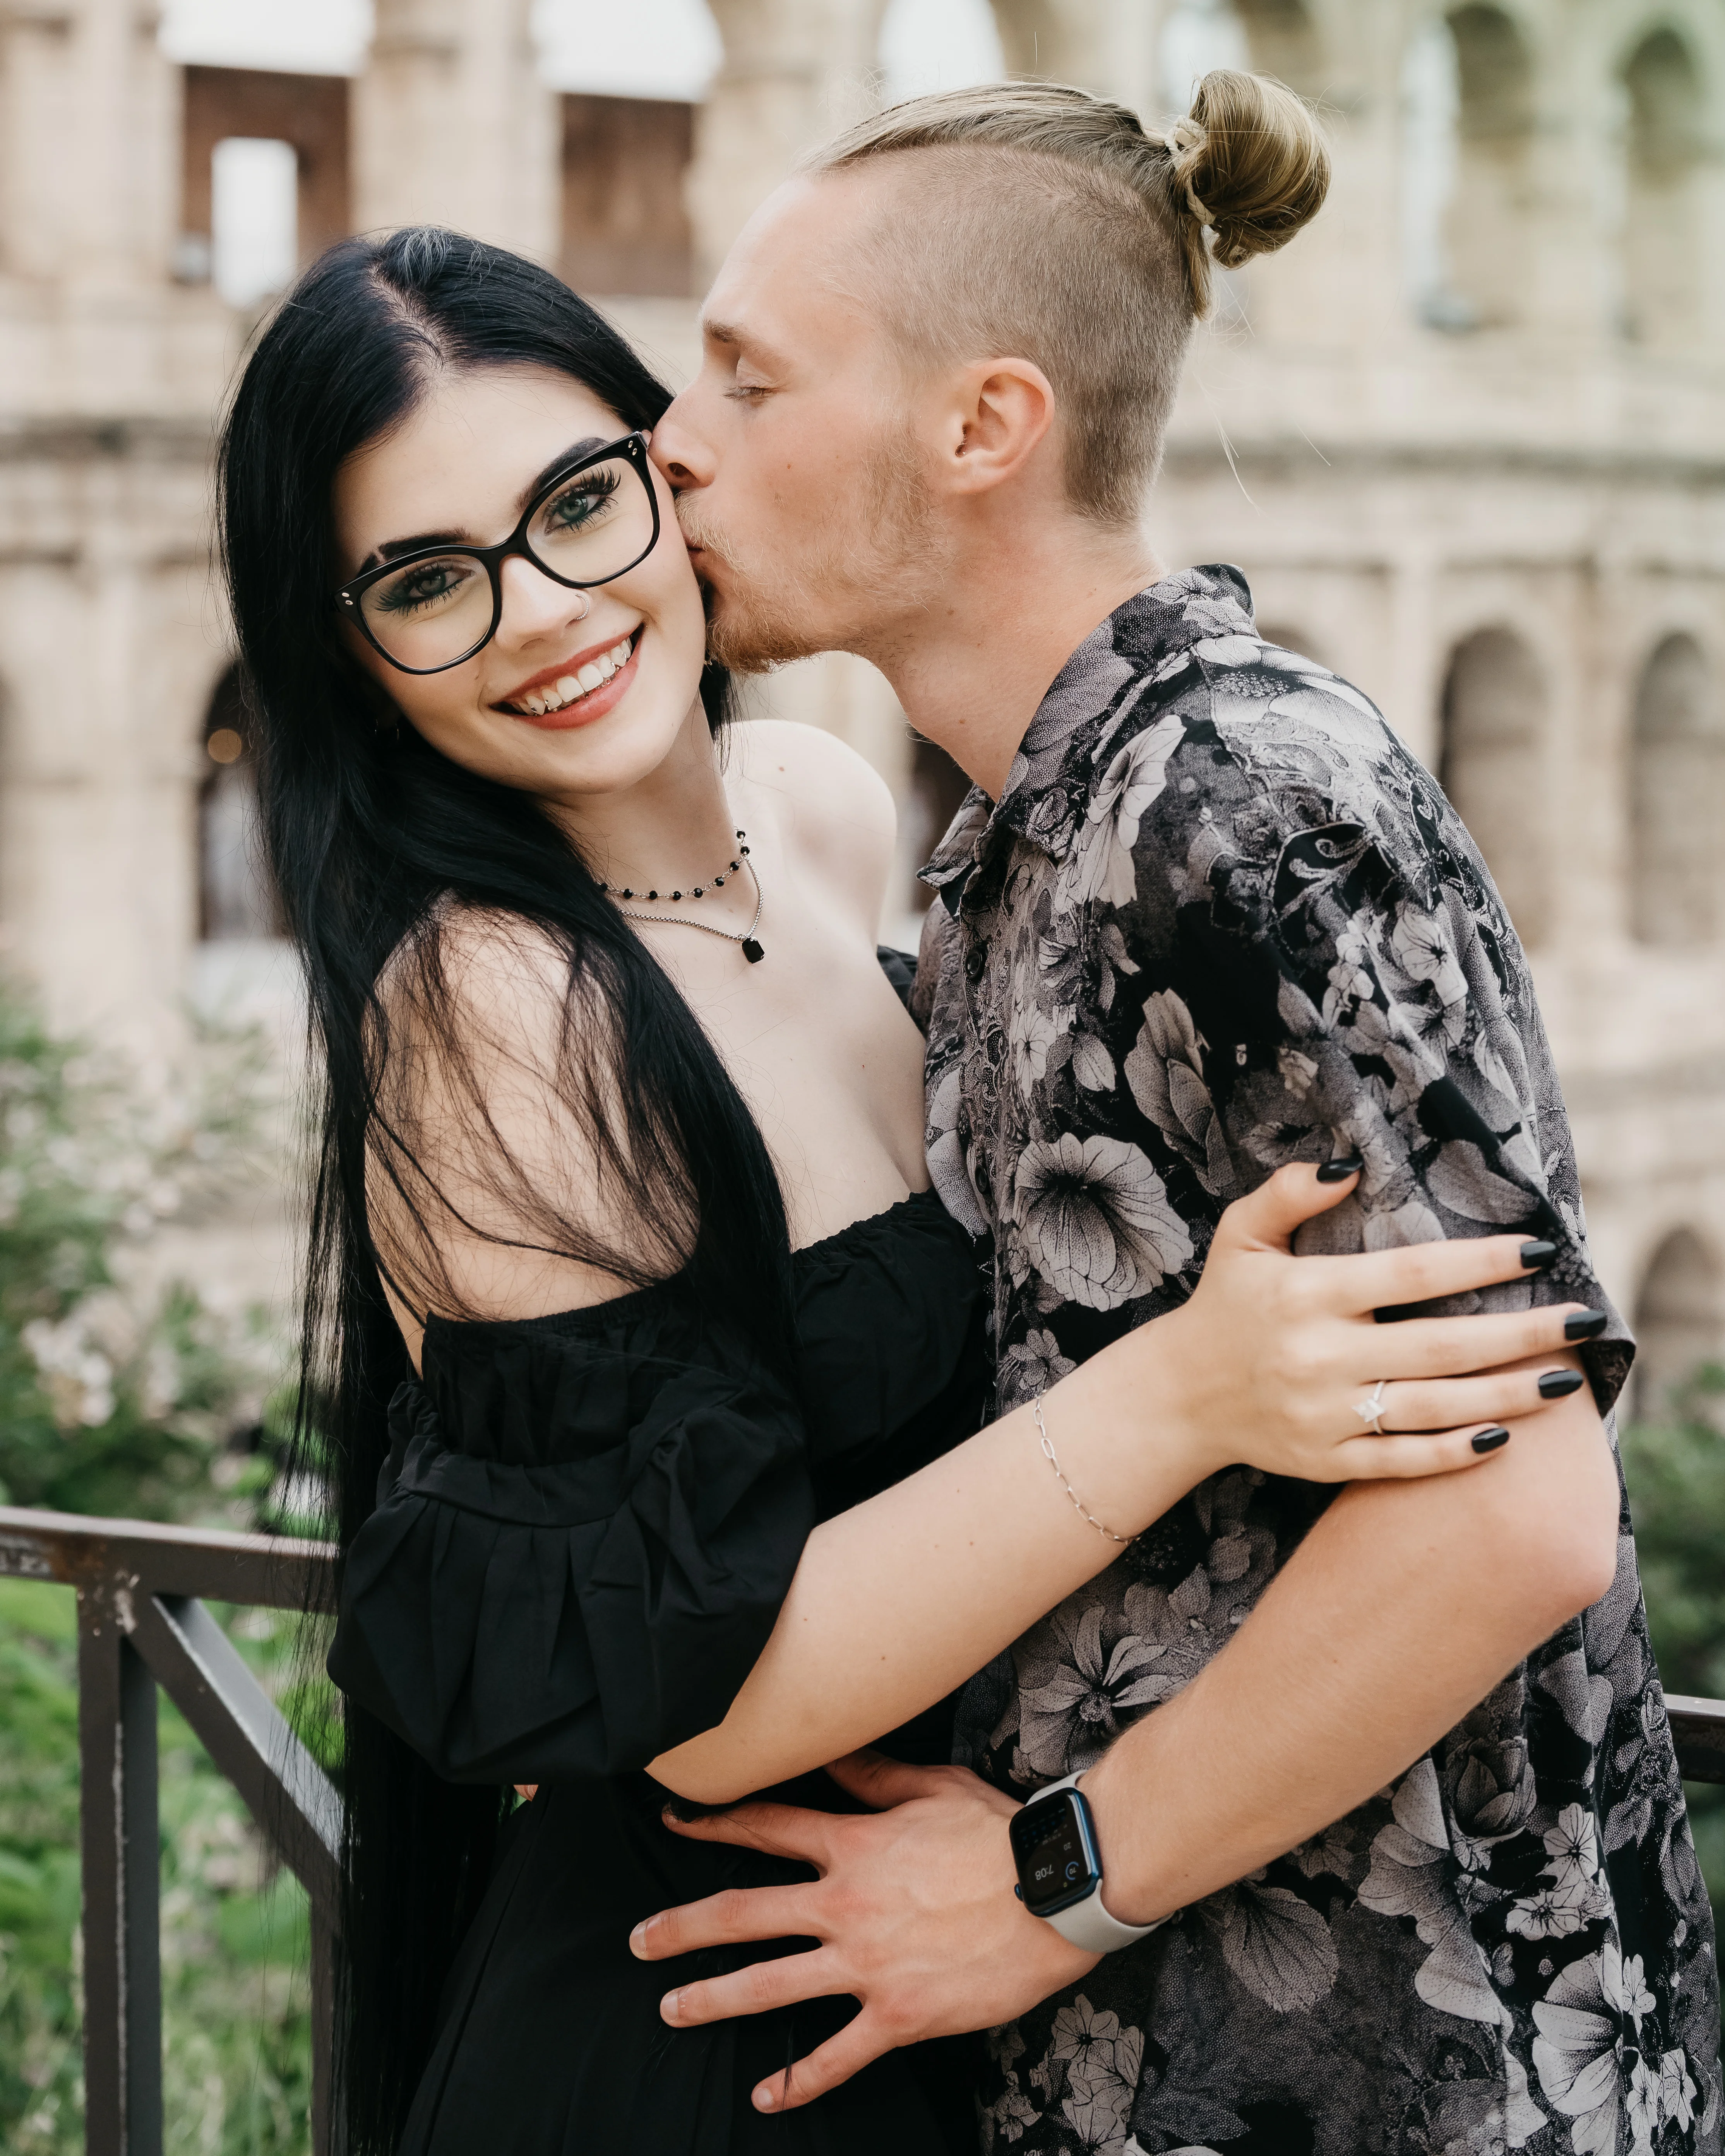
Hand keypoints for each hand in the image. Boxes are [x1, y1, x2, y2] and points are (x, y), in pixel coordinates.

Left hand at [631, 1751, 1085, 2112]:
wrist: (1053, 1891)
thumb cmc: (997, 1834)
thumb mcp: (931, 1786)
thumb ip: (872, 1775)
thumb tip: (830, 1754)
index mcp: (853, 1845)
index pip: (767, 1828)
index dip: (715, 1822)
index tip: (674, 1820)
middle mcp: (845, 1905)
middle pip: (744, 1913)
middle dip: (683, 1927)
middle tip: (639, 1941)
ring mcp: (867, 1964)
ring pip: (770, 1985)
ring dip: (712, 1999)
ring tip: (671, 2009)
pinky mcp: (897, 2014)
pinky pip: (836, 2056)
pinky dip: (798, 2081)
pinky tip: (767, 2097)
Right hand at [1140, 1160, 1600, 1484]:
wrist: (1178, 1396)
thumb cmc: (1224, 1304)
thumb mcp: (1240, 1234)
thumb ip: (1289, 1192)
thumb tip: (1349, 1166)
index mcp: (1308, 1295)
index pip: (1411, 1275)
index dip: (1479, 1262)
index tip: (1539, 1249)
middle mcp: (1321, 1357)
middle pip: (1442, 1347)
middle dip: (1522, 1334)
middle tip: (1586, 1319)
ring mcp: (1327, 1415)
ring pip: (1435, 1409)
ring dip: (1508, 1396)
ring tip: (1566, 1382)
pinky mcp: (1328, 1460)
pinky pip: (1404, 1460)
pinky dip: (1455, 1452)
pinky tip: (1505, 1436)